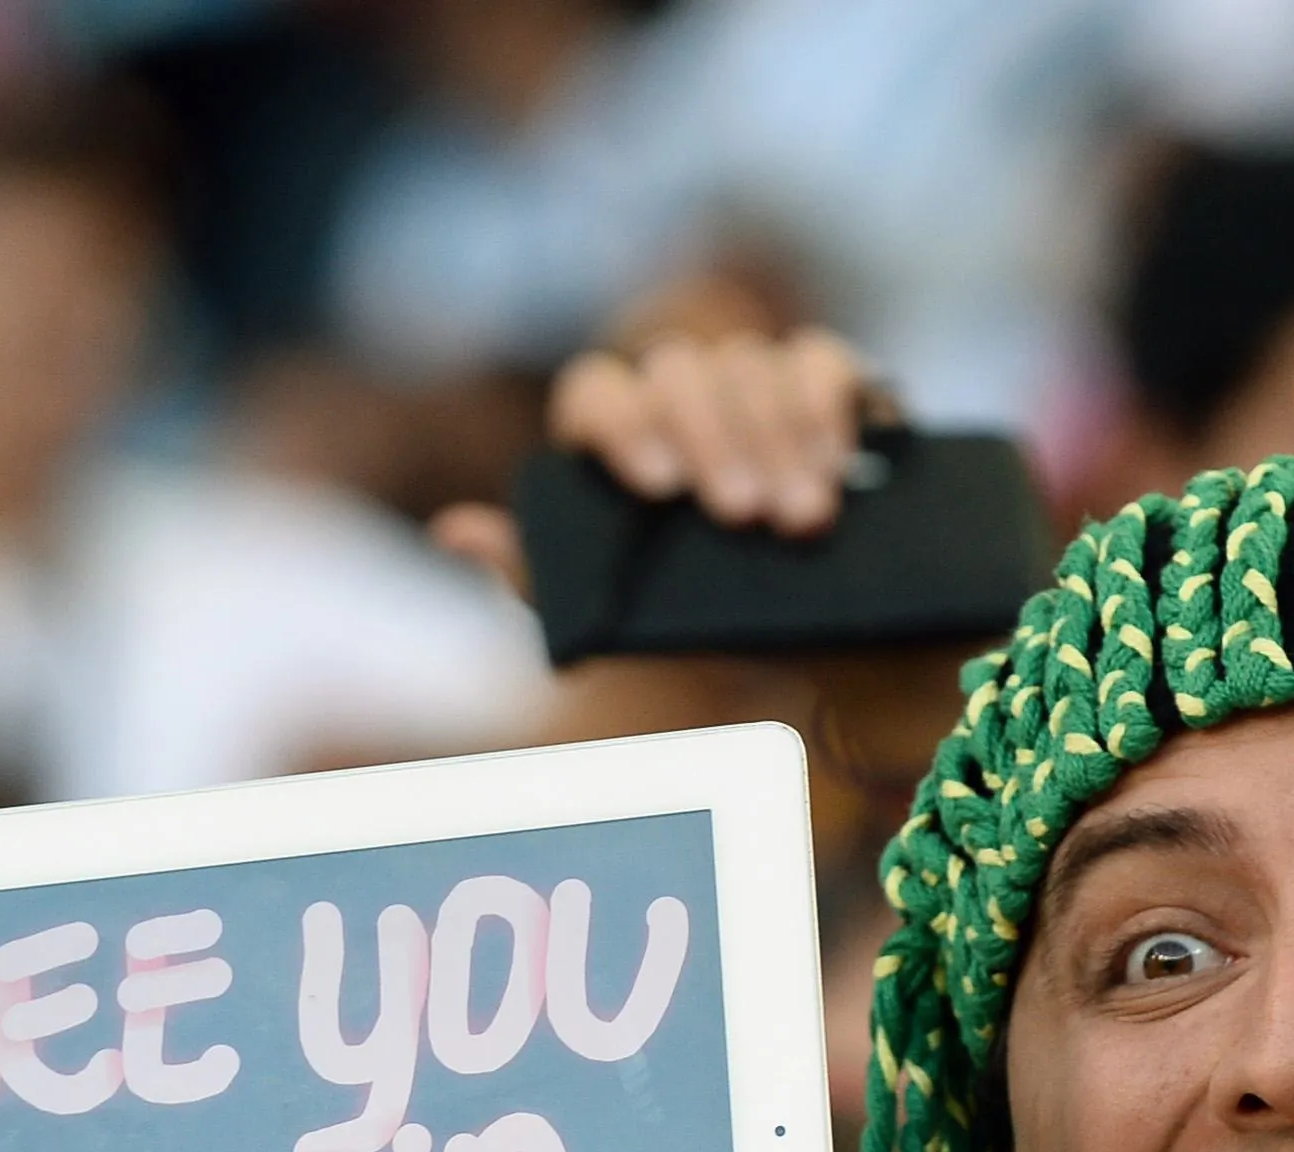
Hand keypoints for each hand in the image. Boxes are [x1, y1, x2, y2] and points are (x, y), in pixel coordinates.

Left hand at [430, 327, 885, 594]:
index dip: (622, 424)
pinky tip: (840, 462)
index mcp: (619, 437)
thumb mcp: (621, 620)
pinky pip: (818, 360)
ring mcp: (754, 382)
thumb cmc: (710, 627)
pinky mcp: (826, 385)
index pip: (597, 391)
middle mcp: (681, 395)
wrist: (824, 648)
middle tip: (744, 519)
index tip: (658, 490)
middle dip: (714, 442)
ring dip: (780, 440)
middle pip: (678, 371)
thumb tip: (453, 528)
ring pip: (750, 365)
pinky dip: (825, 403)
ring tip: (806, 520)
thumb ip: (539, 579)